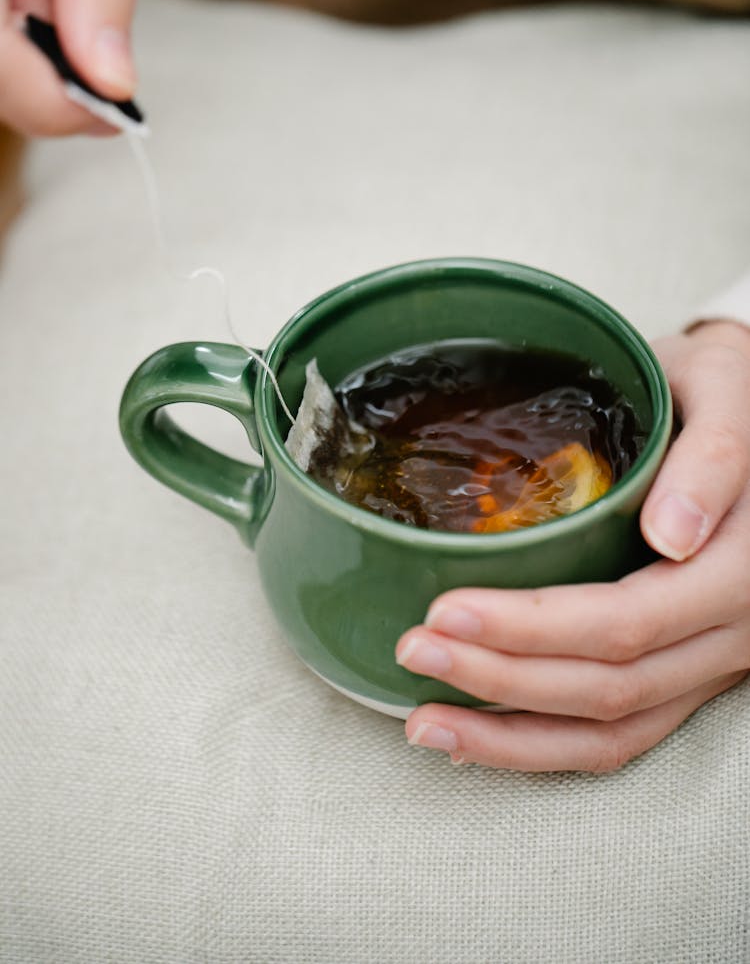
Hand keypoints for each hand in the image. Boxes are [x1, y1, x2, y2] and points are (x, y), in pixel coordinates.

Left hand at [396, 319, 749, 771]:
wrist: (749, 423)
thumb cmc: (721, 393)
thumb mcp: (722, 387)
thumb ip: (714, 457)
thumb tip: (675, 536)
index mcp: (742, 568)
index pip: (629, 621)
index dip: (532, 628)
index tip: (445, 609)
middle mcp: (734, 632)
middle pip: (611, 686)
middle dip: (500, 679)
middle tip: (414, 649)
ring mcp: (711, 663)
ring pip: (613, 730)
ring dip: (511, 735)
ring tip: (423, 720)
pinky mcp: (686, 675)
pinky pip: (621, 735)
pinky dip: (543, 746)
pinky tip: (475, 738)